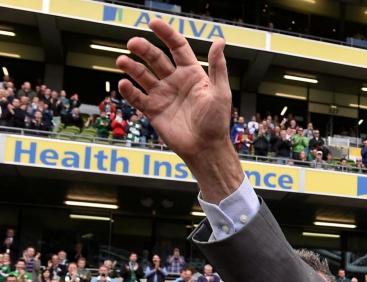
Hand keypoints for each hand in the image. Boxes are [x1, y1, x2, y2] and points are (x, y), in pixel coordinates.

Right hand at [117, 20, 240, 200]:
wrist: (206, 149)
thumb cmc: (216, 122)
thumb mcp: (220, 92)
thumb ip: (217, 67)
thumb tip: (219, 40)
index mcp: (192, 74)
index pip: (177, 47)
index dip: (166, 34)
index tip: (153, 23)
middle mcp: (175, 81)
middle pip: (156, 58)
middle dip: (143, 49)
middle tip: (133, 43)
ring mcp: (163, 95)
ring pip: (142, 75)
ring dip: (131, 67)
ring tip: (122, 60)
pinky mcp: (153, 111)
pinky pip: (137, 98)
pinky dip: (129, 91)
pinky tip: (124, 85)